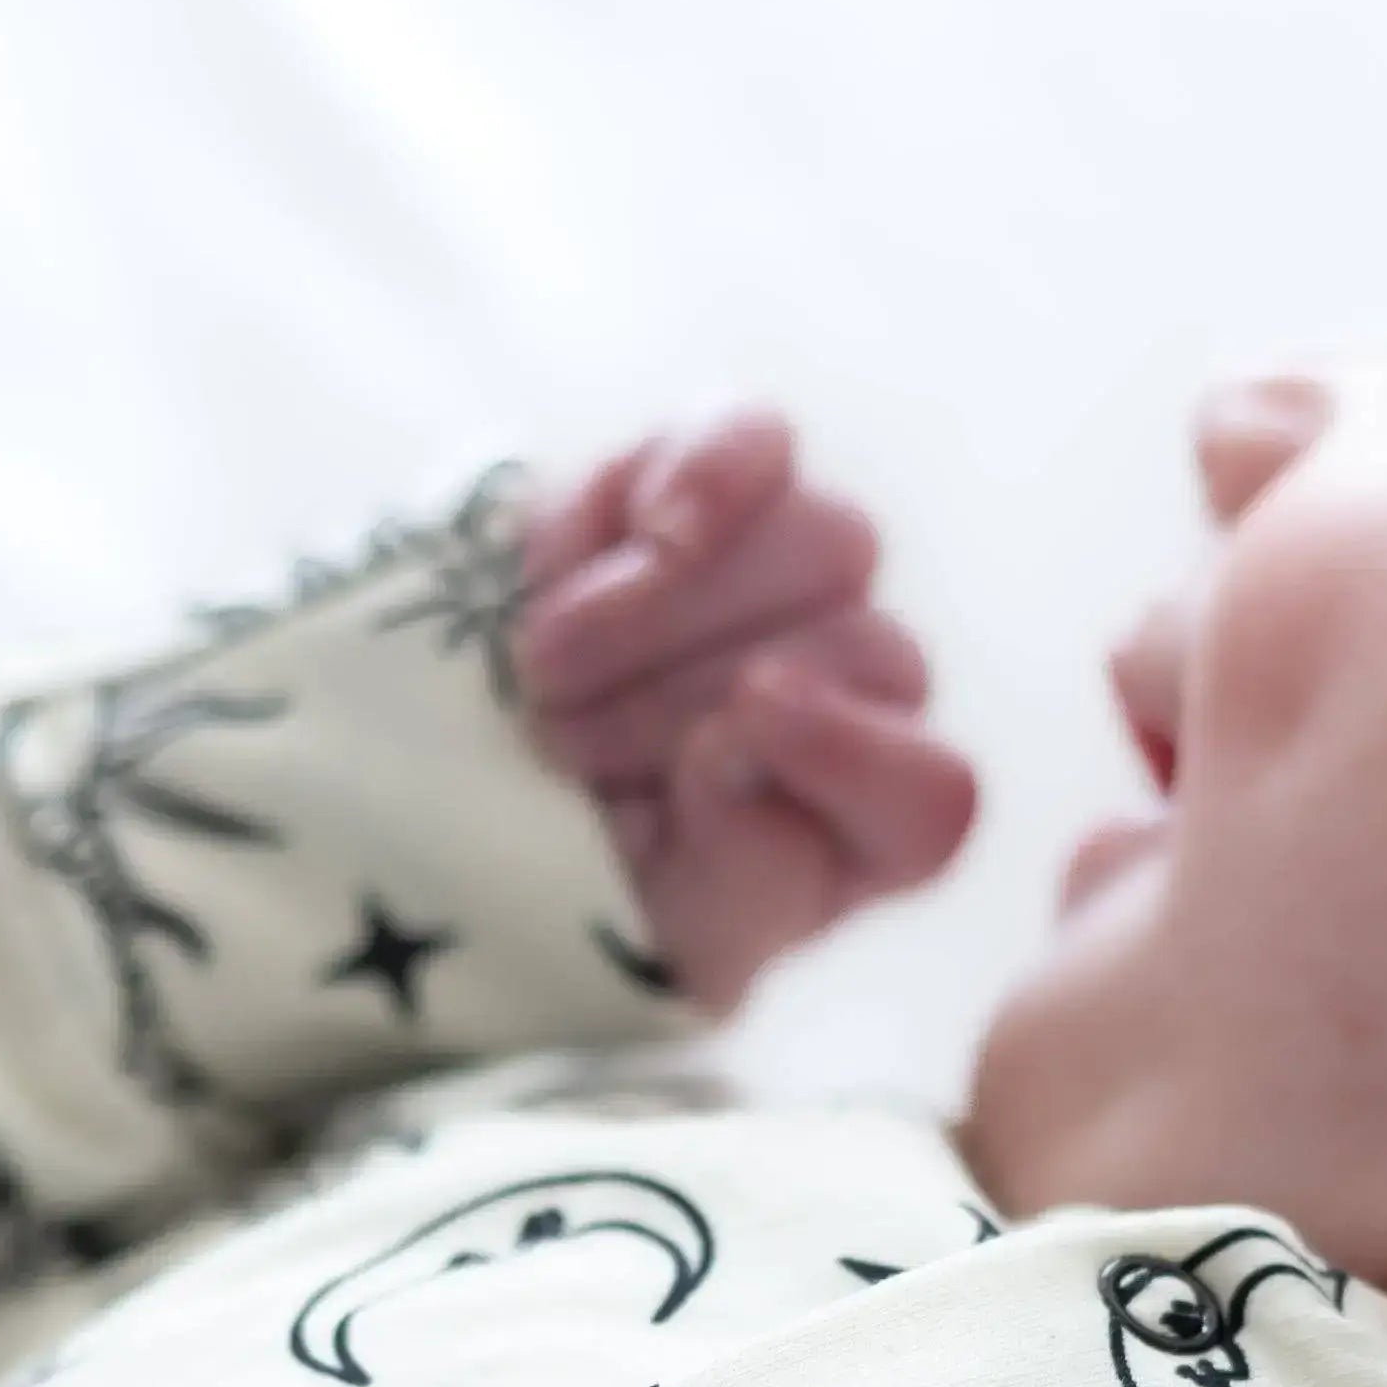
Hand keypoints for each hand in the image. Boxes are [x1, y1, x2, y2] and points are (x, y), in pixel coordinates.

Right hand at [513, 410, 978, 1012]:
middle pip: (868, 649)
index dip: (845, 763)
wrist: (453, 785)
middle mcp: (862, 694)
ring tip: (546, 669)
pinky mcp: (725, 476)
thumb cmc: (580, 891)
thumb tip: (735, 752)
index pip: (933, 795)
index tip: (718, 752)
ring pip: (826, 541)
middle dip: (686, 704)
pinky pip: (757, 440)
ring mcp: (806, 575)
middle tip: (562, 751)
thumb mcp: (656, 946)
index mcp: (872, 830)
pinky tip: (643, 530)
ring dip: (662, 610)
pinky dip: (700, 475)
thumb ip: (737, 880)